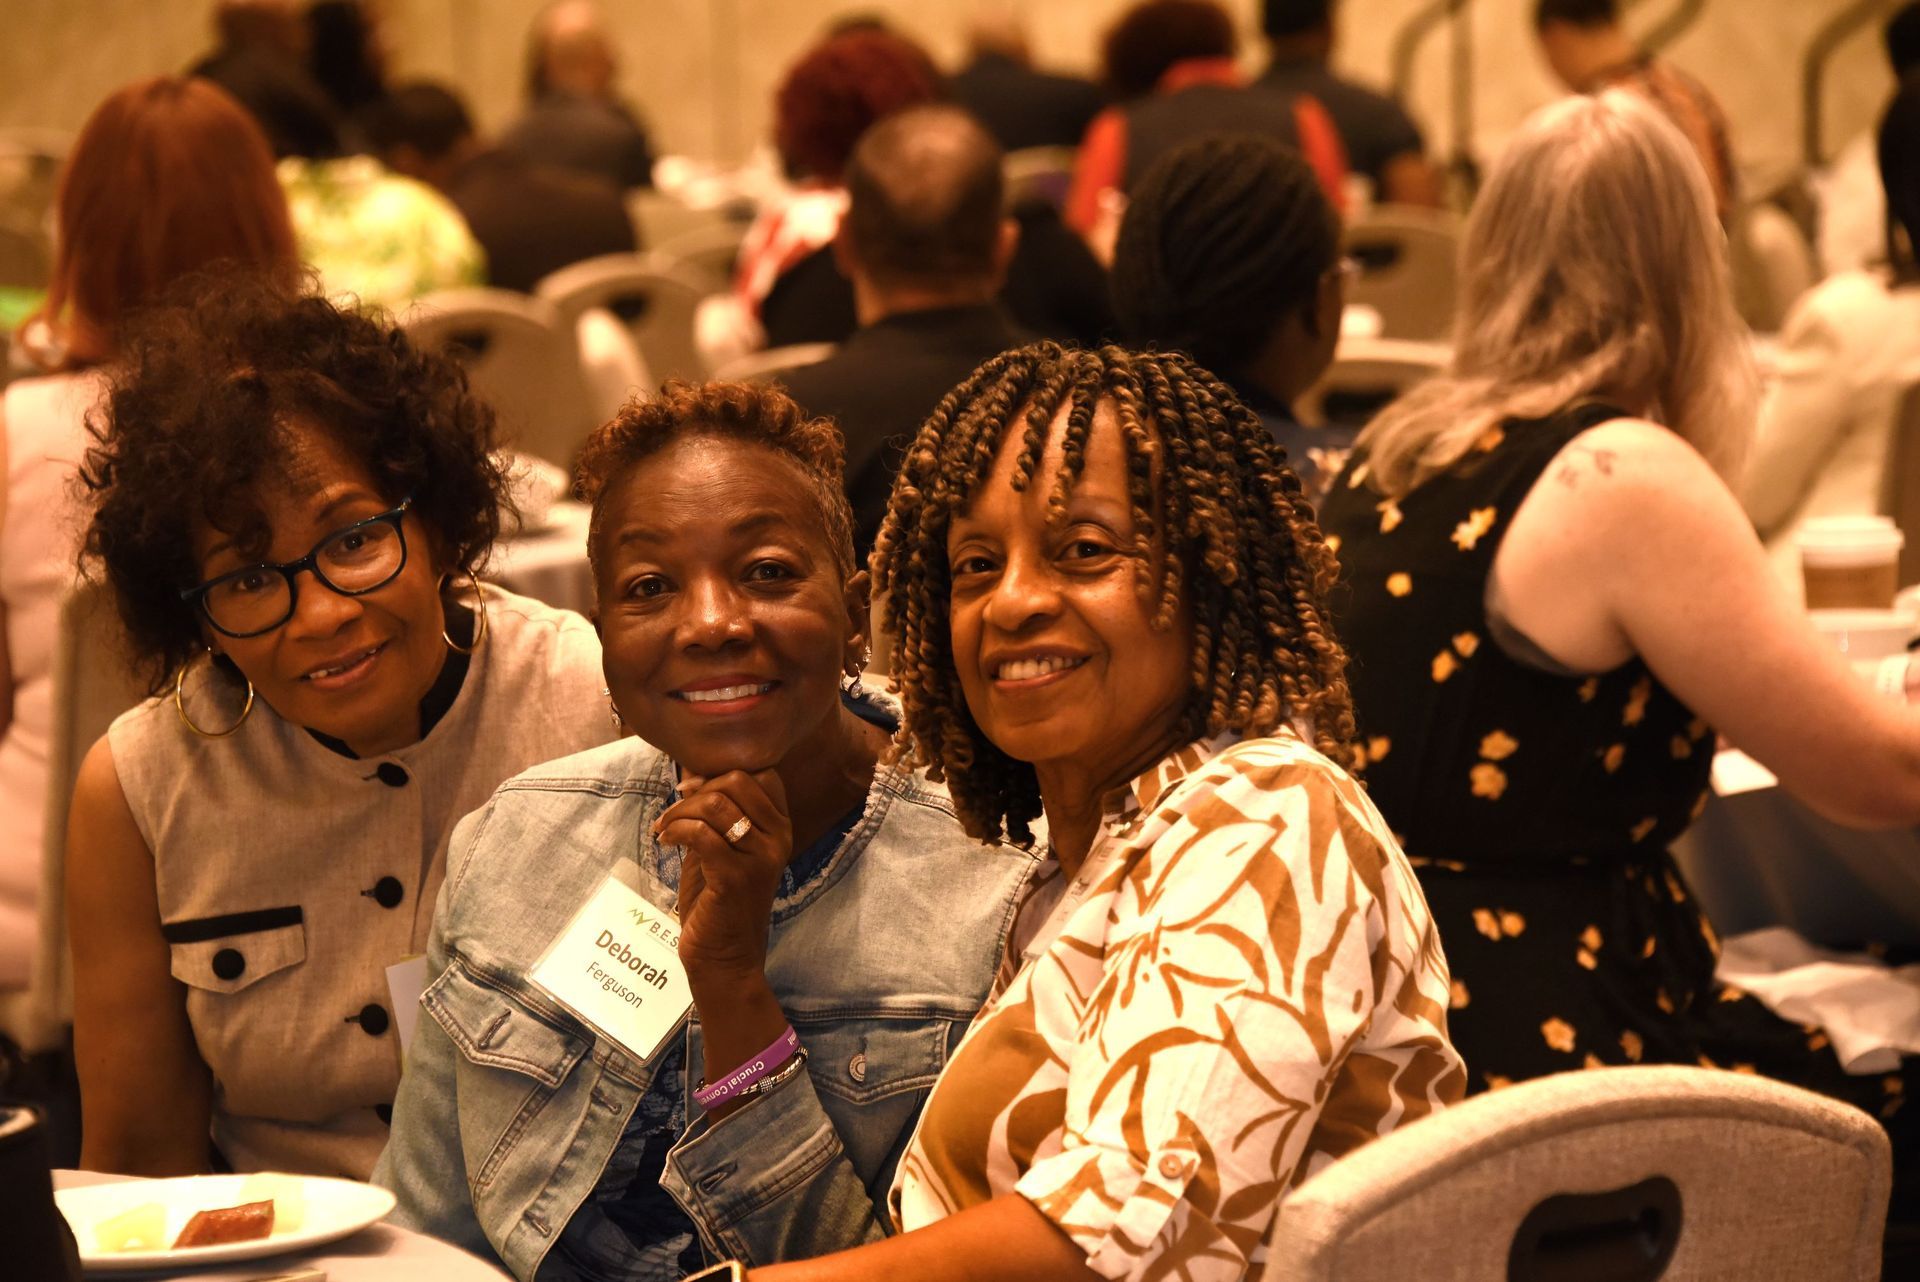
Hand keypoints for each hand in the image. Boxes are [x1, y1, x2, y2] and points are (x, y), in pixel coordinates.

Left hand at [654, 769, 792, 995]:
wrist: (724, 960)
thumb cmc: (719, 904)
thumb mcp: (723, 850)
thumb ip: (716, 816)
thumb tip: (693, 776)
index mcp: (780, 830)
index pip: (764, 774)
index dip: (723, 771)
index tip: (693, 789)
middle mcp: (778, 839)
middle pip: (738, 781)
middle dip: (697, 789)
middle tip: (674, 811)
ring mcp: (760, 859)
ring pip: (716, 804)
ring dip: (679, 811)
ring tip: (663, 828)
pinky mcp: (735, 878)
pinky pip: (702, 833)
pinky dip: (676, 829)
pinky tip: (664, 840)